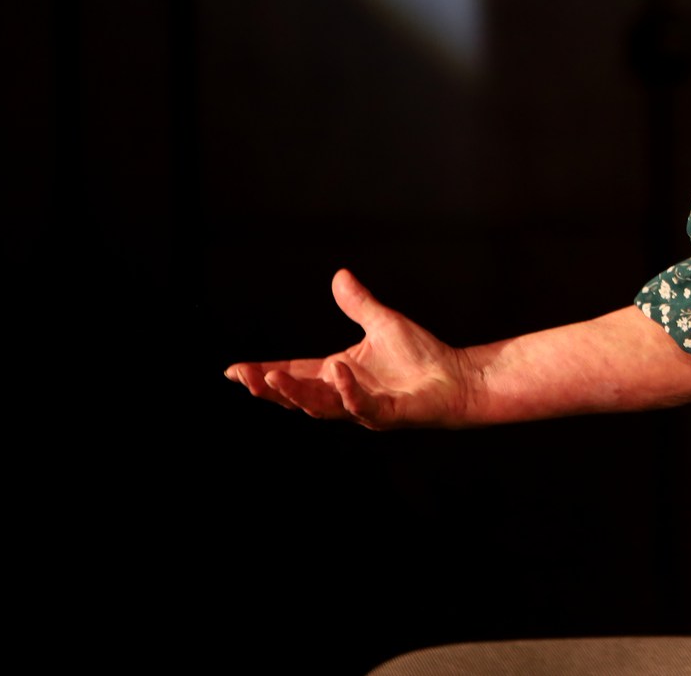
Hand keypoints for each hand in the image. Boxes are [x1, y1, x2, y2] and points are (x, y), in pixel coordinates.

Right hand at [224, 270, 475, 428]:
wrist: (457, 377)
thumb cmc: (421, 357)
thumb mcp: (383, 323)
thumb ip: (358, 304)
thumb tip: (339, 276)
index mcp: (337, 374)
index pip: (293, 373)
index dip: (264, 374)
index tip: (233, 371)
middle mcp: (343, 394)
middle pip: (297, 396)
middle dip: (269, 389)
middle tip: (244, 378)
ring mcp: (363, 407)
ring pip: (321, 406)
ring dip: (298, 393)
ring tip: (274, 377)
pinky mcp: (387, 414)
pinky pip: (362, 406)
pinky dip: (348, 391)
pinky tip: (338, 372)